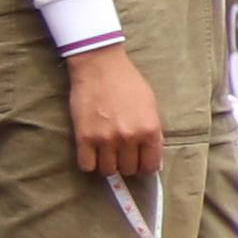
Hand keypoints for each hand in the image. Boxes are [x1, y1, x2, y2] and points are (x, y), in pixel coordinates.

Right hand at [64, 41, 164, 180]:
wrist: (100, 66)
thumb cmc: (128, 83)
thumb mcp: (150, 106)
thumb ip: (153, 133)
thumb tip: (154, 160)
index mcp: (150, 129)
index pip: (150, 165)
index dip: (145, 167)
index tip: (140, 164)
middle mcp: (129, 138)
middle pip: (129, 170)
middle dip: (127, 164)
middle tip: (122, 154)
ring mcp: (105, 139)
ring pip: (108, 170)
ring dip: (108, 164)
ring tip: (107, 152)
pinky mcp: (84, 137)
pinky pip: (86, 165)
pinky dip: (89, 163)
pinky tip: (92, 153)